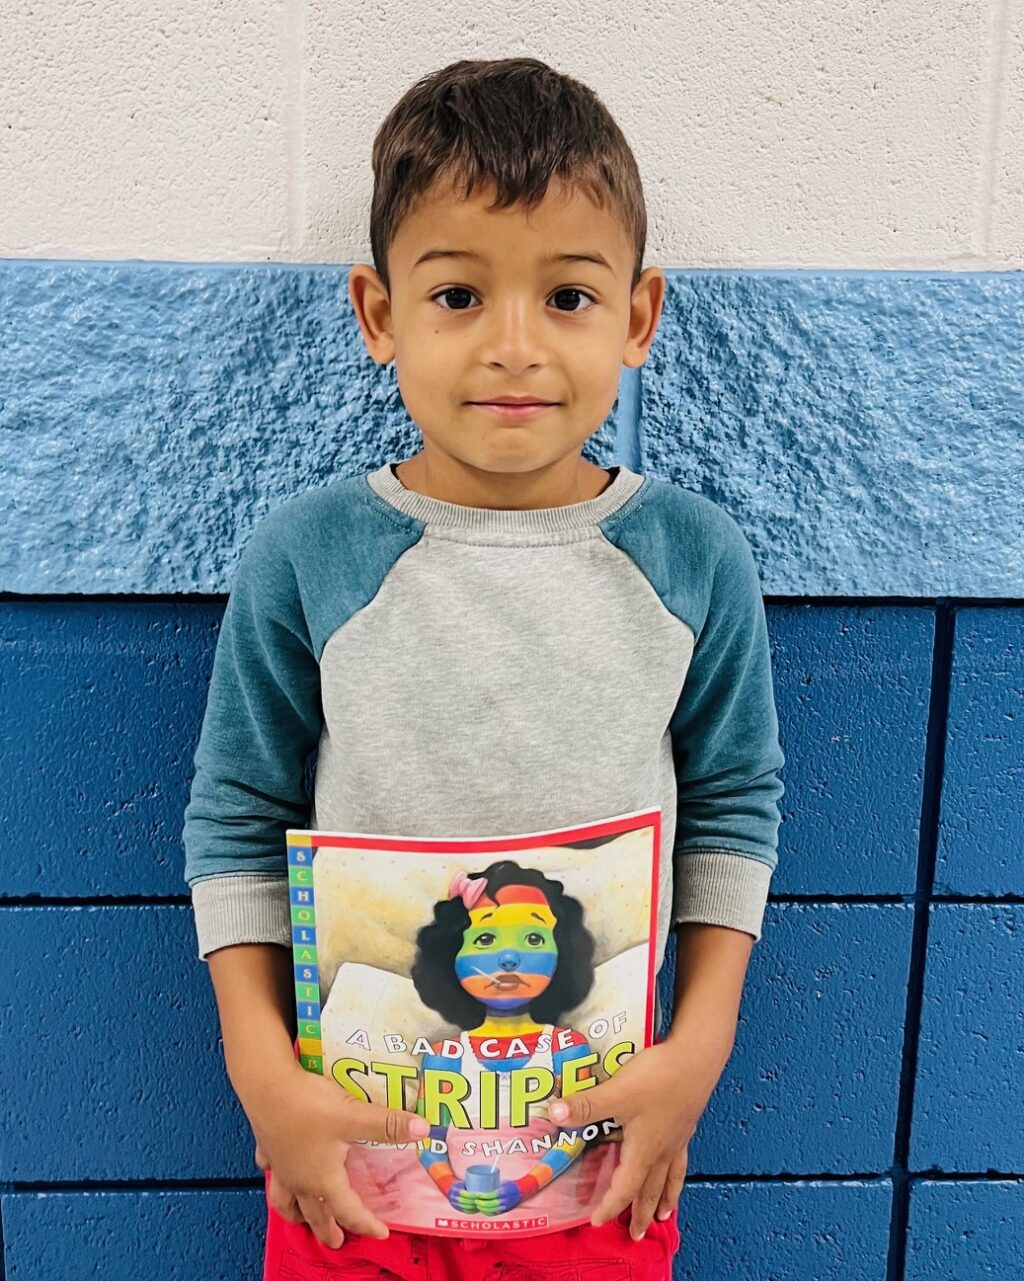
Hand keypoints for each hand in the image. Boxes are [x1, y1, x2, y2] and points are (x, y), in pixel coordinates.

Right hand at [244, 1059, 429, 1248]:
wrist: (267, 1086)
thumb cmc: (309, 1106)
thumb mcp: (354, 1117)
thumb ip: (388, 1125)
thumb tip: (423, 1130)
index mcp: (323, 1180)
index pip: (349, 1210)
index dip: (367, 1223)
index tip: (381, 1233)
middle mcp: (300, 1180)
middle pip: (314, 1214)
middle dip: (327, 1230)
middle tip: (337, 1241)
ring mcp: (281, 1166)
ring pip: (286, 1201)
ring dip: (295, 1213)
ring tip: (299, 1219)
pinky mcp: (268, 1147)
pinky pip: (271, 1171)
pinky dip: (276, 1178)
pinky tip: (276, 1172)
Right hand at [446, 1179, 479, 1213]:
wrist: (450, 1189)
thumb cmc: (460, 1184)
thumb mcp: (463, 1182)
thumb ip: (471, 1183)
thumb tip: (483, 1181)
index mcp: (454, 1189)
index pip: (463, 1193)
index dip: (471, 1195)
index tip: (480, 1194)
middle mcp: (453, 1197)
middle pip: (464, 1201)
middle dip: (474, 1201)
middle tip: (482, 1200)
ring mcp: (454, 1204)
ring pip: (465, 1207)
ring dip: (473, 1207)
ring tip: (481, 1205)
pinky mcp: (457, 1208)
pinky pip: (465, 1211)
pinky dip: (471, 1211)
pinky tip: (477, 1209)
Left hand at [473, 1179, 523, 1215]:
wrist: (522, 1191)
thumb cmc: (511, 1184)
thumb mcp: (503, 1183)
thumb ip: (494, 1186)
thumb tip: (481, 1186)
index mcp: (503, 1191)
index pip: (491, 1195)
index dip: (483, 1196)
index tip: (477, 1194)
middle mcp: (504, 1200)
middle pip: (491, 1204)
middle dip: (482, 1204)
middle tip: (476, 1201)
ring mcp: (505, 1206)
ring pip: (492, 1210)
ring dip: (484, 1209)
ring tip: (478, 1206)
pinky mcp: (505, 1210)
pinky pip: (495, 1213)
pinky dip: (488, 1212)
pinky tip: (483, 1210)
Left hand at [547, 1031, 729, 1239]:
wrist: (696, 1058)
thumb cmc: (659, 1079)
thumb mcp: (617, 1092)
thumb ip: (587, 1105)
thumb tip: (555, 1115)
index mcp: (644, 1150)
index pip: (624, 1186)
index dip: (610, 1205)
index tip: (597, 1221)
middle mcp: (663, 1149)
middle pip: (651, 1189)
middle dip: (641, 1212)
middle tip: (637, 1234)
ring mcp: (677, 1137)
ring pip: (670, 1177)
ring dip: (665, 1198)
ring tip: (665, 1215)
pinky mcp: (686, 1122)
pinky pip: (681, 1158)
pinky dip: (678, 1172)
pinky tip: (677, 1163)